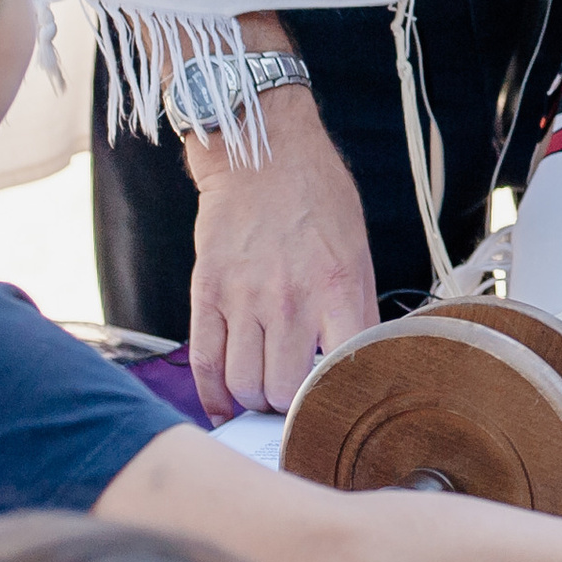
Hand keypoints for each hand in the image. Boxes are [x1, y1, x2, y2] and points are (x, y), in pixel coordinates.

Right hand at [186, 63, 375, 420]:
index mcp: (340, 286)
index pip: (343, 369)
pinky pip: (205, 364)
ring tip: (263, 395)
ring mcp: (245, 299)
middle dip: (289, 406)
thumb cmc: (317, 197)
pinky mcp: (207, 294)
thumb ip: (355, 305)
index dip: (338, 399)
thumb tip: (356, 359)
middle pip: (283, 390)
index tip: (337, 407)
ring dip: (253, 401)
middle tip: (293, 401)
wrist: (263, 154)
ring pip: (243, 385)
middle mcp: (291, 299)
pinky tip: (224, 404)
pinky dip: (213, 396)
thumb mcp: (357, 247)